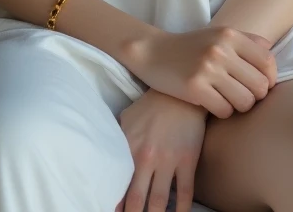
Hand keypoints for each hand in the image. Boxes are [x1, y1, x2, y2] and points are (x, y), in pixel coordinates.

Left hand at [114, 88, 207, 211]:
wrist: (181, 93)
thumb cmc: (151, 106)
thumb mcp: (127, 118)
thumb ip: (116, 138)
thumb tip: (104, 154)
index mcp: (129, 147)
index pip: (119, 184)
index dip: (116, 205)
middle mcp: (147, 157)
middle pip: (137, 200)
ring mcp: (169, 160)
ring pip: (160, 202)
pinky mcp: (188, 161)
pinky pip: (185, 193)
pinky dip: (181, 210)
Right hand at [125, 26, 276, 118]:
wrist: (153, 52)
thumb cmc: (191, 47)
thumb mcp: (218, 35)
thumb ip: (247, 41)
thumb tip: (272, 54)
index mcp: (230, 34)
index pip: (268, 62)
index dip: (269, 79)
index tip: (259, 85)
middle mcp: (221, 49)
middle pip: (260, 86)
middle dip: (254, 96)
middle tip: (241, 95)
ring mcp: (207, 68)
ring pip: (245, 102)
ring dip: (238, 106)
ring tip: (227, 99)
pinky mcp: (194, 87)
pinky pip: (225, 111)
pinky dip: (222, 112)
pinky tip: (212, 103)